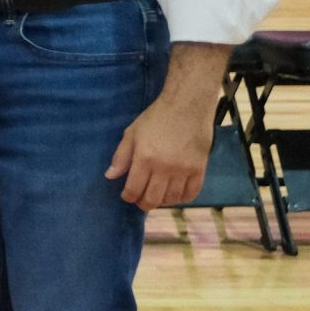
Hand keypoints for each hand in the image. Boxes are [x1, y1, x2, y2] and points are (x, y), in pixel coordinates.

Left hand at [108, 93, 212, 210]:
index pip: (134, 189)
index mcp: (145, 158)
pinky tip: (174, 194)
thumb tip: (110, 176)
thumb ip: (121, 156)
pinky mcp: (199, 170)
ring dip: (162, 202)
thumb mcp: (132, 133)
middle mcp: (165, 168)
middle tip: (140, 200)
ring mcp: (184, 170)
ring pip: (172, 199)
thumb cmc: (156, 118)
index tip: (126, 195)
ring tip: (156, 196)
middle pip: (153, 199)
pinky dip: (182, 198)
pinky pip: (191, 194)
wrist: (186, 107)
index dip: (128, 196)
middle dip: (143, 203)